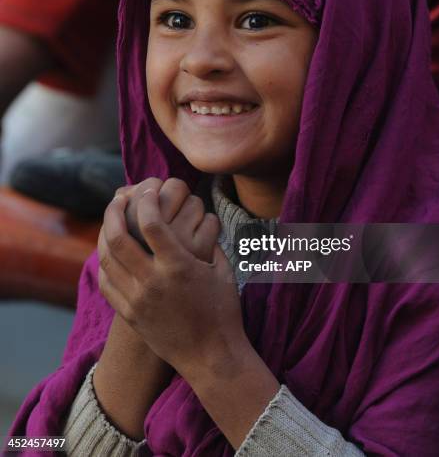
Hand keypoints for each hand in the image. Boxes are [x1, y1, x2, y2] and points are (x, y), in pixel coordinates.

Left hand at [98, 177, 246, 379]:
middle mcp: (153, 281)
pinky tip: (110, 252)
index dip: (146, 200)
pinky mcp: (130, 314)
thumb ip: (209, 242)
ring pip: (107, 259)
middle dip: (114, 211)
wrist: (211, 357)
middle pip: (119, 237)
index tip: (149, 190)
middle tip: (119, 198)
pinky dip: (104, 262)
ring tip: (111, 220)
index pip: (152, 223)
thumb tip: (202, 219)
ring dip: (105, 233)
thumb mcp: (222, 271)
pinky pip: (107, 283)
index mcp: (179, 267)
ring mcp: (138, 299)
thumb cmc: (223, 312)